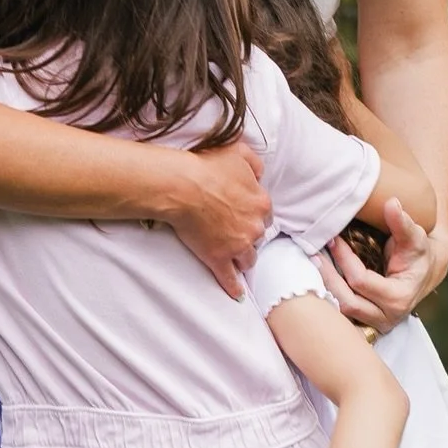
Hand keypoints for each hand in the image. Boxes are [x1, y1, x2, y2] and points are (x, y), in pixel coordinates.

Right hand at [167, 141, 270, 300]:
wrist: (182, 186)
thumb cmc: (207, 166)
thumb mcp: (239, 153)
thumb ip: (255, 163)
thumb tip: (260, 174)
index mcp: (261, 203)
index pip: (265, 214)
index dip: (253, 214)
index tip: (243, 214)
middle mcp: (254, 227)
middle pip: (258, 237)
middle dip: (248, 235)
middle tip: (234, 231)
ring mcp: (237, 245)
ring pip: (248, 258)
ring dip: (242, 256)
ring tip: (234, 256)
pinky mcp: (219, 258)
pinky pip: (230, 278)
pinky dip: (234, 287)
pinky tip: (237, 294)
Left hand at [319, 200, 447, 333]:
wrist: (422, 273)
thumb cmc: (417, 253)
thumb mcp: (414, 237)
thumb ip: (402, 222)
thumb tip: (391, 202)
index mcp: (399, 298)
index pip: (362, 280)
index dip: (345, 259)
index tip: (334, 239)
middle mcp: (386, 317)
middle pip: (347, 302)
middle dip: (328, 277)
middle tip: (314, 254)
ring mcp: (374, 323)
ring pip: (340, 312)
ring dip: (324, 288)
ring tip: (313, 264)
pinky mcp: (364, 322)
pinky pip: (340, 314)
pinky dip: (327, 297)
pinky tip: (317, 277)